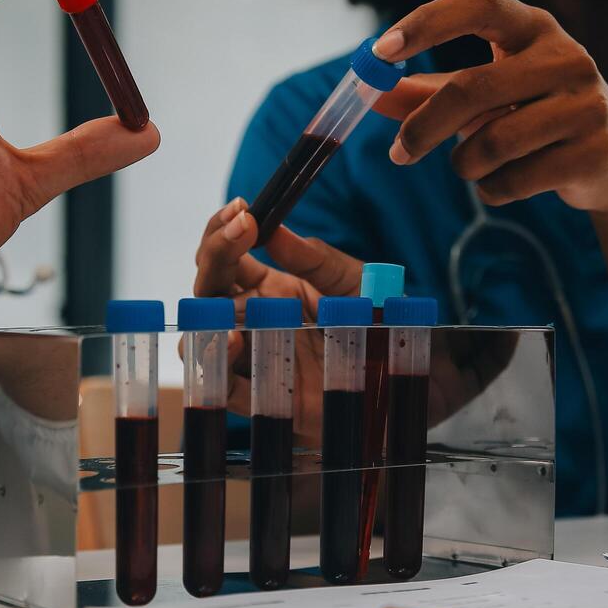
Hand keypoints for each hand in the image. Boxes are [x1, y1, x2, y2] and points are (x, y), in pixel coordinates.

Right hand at [192, 198, 364, 441]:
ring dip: (202, 310)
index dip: (224, 230)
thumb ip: (315, 259)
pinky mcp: (260, 397)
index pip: (228, 256)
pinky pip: (222, 384)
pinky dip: (215, 363)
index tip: (243, 210)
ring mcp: (254, 356)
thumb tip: (275, 229)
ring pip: (202, 334)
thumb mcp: (354, 282)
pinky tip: (230, 339)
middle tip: (237, 230)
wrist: (406, 376)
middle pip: (208, 288)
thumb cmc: (379, 325)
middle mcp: (254, 320)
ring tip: (227, 290)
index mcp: (270, 289)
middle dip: (213, 254)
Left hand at [373, 0, 607, 212]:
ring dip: (464, 165)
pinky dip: (493, 191)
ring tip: (474, 165)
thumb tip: (372, 97)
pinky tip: (505, 182)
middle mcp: (566, 55)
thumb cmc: (535, 113)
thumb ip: (430, 92)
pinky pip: (513, 181)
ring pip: (491, 143)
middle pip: (471, 88)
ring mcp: (586, 103)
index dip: (427, 22)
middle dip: (423, 128)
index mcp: (534, 27)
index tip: (381, 53)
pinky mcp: (594, 152)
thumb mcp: (488, 94)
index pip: (478, 2)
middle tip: (398, 153)